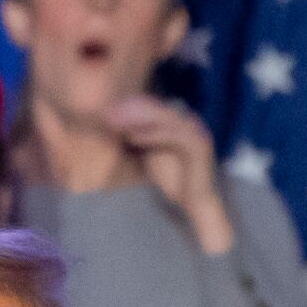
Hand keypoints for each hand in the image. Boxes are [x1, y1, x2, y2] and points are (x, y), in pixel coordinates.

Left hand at [103, 94, 233, 253]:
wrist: (195, 200)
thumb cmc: (173, 178)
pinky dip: (152, 134)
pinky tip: (133, 138)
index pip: (152, 106)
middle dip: (131, 110)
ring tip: (117, 123)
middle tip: (109, 113)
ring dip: (139, 119)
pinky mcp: (199, 144)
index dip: (129, 107)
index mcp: (177, 121)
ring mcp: (195, 130)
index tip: (106, 111)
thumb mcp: (150, 154)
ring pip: (164, 118)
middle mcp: (188, 121)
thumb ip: (138, 138)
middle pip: (157, 108)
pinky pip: (173, 134)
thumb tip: (114, 127)